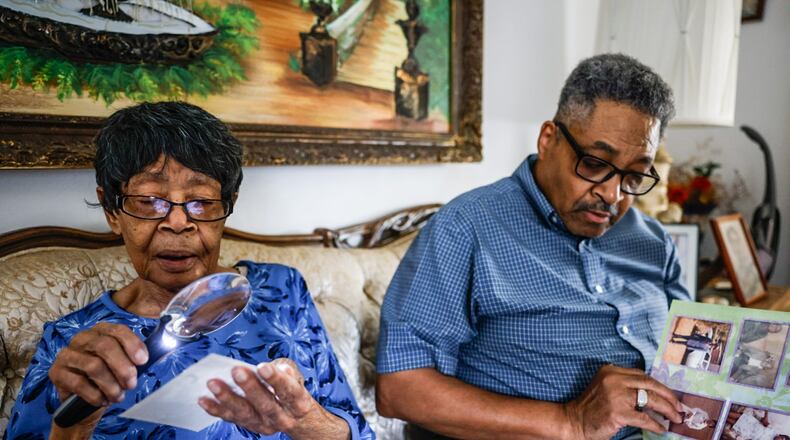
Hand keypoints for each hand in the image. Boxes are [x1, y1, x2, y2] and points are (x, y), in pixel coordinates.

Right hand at [49, 322, 147, 405]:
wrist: (84, 401)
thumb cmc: (108, 377)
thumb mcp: (125, 365)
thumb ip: (138, 356)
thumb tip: (164, 348)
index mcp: (101, 331)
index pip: (118, 330)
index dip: (132, 344)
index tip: (143, 361)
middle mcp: (82, 338)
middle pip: (105, 346)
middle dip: (122, 367)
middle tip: (131, 383)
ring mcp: (67, 354)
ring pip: (93, 366)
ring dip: (110, 384)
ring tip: (118, 396)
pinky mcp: (56, 372)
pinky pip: (78, 382)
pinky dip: (94, 394)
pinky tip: (102, 400)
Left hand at [199, 358, 348, 439]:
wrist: (296, 416)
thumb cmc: (291, 389)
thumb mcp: (294, 376)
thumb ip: (284, 371)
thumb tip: (271, 369)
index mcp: (298, 402)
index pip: (289, 392)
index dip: (276, 380)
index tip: (263, 367)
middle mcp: (282, 417)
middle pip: (265, 404)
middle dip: (250, 387)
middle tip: (236, 371)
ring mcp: (264, 424)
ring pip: (245, 413)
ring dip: (228, 398)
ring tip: (213, 383)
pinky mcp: (250, 426)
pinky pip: (232, 418)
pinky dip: (216, 409)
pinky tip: (203, 399)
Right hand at [563, 364, 682, 439]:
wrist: (573, 421)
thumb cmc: (591, 407)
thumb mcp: (605, 388)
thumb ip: (624, 385)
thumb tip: (654, 395)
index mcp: (611, 371)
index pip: (642, 375)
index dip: (659, 386)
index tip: (671, 396)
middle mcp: (614, 379)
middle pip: (649, 384)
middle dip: (669, 396)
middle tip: (679, 407)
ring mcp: (616, 395)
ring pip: (650, 400)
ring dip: (667, 410)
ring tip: (676, 418)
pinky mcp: (617, 412)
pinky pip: (644, 418)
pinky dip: (656, 424)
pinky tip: (662, 428)